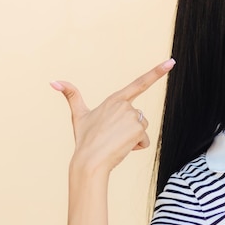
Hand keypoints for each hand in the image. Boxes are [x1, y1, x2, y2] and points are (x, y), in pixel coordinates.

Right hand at [51, 59, 175, 173]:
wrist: (89, 161)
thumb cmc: (84, 140)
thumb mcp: (78, 115)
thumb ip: (71, 96)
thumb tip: (53, 81)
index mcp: (115, 99)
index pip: (140, 83)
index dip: (157, 72)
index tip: (171, 62)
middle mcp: (125, 105)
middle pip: (138, 117)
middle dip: (130, 129)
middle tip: (112, 137)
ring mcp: (133, 116)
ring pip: (142, 128)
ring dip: (133, 138)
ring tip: (116, 142)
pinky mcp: (138, 128)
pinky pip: (145, 140)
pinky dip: (137, 146)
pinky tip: (122, 148)